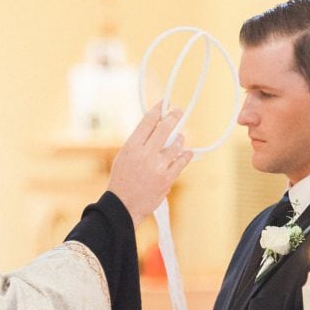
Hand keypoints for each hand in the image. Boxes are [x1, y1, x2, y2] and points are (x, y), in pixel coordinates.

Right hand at [108, 104, 192, 225]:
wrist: (123, 205)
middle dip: (174, 116)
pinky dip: (186, 155)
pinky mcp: (167, 178)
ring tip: (179, 138)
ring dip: (179, 139)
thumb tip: (156, 126)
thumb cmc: (122, 180)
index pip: (148, 121)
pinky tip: (187, 152)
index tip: (165, 104)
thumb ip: (139, 142)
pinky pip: (182, 161)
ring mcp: (158, 166)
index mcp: (132, 146)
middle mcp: (145, 154)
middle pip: (165, 128)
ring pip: (176, 144)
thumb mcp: (124, 156)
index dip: (159, 109)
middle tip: (178, 111)